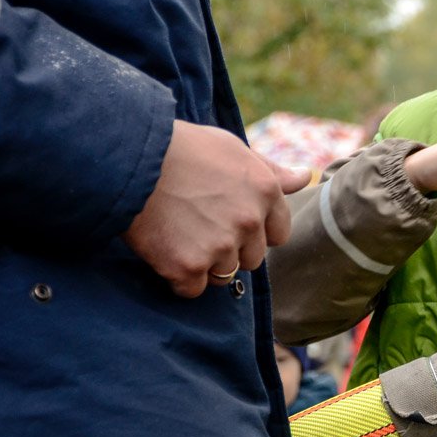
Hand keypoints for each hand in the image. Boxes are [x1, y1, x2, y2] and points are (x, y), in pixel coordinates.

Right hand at [122, 120, 309, 297]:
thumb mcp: (233, 149)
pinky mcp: (187, 266)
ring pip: (223, 274)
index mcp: (265, 192)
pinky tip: (165, 250)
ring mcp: (220, 246)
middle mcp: (249, 222)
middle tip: (198, 225)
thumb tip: (307, 177)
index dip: (255, 232)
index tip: (229, 220)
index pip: (279, 234)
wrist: (129, 157)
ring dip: (204, 263)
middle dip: (230, 248)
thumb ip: (271, 170)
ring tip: (179, 233)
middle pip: (252, 258)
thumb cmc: (181, 148)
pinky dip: (178, 278)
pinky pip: (193, 289)